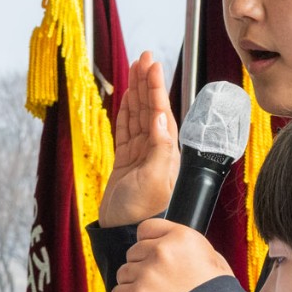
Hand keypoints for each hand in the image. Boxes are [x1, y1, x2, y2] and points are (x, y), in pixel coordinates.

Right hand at [101, 52, 178, 226]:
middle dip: (147, 83)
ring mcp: (140, 155)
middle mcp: (156, 150)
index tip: (152, 67)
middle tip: (144, 58)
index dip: (155, 89)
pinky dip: (125, 113)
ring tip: (135, 70)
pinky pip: (125, 131)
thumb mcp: (154, 178)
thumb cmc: (144, 210)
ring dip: (136, 93)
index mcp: (166, 152)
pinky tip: (126, 99)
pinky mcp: (125, 162)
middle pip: (150, 109)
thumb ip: (158, 148)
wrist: (125, 232)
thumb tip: (158, 119)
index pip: (161, 112)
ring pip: (137, 117)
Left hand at [111, 218, 233, 291]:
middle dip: (141, 267)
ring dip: (133, 285)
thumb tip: (173, 247)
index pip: (146, 228)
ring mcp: (147, 272)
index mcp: (181, 237)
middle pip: (133, 252)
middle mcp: (161, 250)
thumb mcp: (213, 260)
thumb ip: (189, 249)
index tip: (150, 254)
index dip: (146, 242)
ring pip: (123, 273)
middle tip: (157, 284)